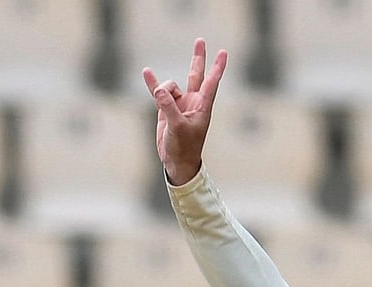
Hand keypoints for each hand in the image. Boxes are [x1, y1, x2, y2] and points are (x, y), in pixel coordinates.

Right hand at [142, 39, 227, 185]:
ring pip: (170, 87)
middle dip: (198, 58)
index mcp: (202, 106)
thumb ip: (168, 107)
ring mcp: (179, 104)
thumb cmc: (184, 147)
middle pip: (196, 74)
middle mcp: (193, 102)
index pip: (211, 82)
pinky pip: (158, 93)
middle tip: (200, 40)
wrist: (177, 161)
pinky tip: (147, 72)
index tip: (223, 52)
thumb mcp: (177, 127)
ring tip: (161, 107)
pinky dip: (153, 83)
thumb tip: (160, 90)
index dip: (218, 67)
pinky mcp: (166, 109)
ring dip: (163, 90)